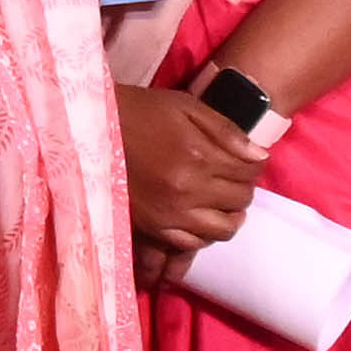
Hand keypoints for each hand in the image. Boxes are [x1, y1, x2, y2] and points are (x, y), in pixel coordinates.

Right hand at [115, 85, 259, 269]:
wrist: (90, 127)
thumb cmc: (141, 111)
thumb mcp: (186, 107)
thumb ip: (226, 131)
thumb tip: (259, 157)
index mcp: (199, 157)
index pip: (249, 172)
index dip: (253, 165)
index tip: (246, 160)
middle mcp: (188, 191)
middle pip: (239, 200)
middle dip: (242, 187)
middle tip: (232, 177)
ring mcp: (170, 214)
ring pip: (223, 229)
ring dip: (229, 214)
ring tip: (220, 201)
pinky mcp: (152, 227)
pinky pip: (192, 243)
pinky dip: (204, 232)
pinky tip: (199, 216)